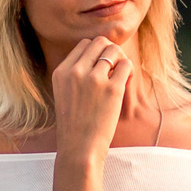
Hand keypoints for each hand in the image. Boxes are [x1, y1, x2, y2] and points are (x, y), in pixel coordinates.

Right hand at [49, 33, 131, 160]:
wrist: (79, 148)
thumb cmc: (75, 124)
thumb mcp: (65, 93)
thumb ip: (76, 74)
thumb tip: (101, 56)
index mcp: (61, 72)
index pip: (84, 45)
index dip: (97, 53)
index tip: (102, 67)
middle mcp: (75, 71)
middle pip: (100, 42)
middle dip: (111, 52)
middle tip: (115, 68)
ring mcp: (94, 79)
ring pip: (114, 50)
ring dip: (121, 59)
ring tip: (121, 75)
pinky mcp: (112, 89)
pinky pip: (126, 65)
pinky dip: (129, 70)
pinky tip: (126, 82)